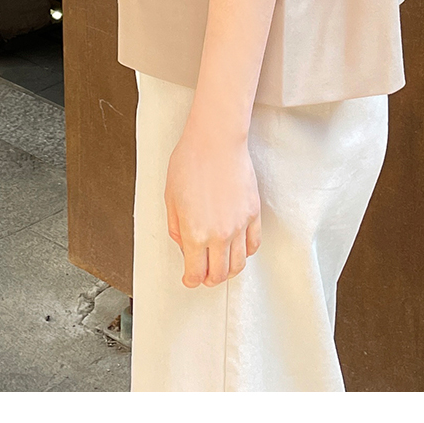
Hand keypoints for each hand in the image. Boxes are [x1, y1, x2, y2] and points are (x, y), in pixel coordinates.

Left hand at [165, 107, 261, 288]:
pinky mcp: (253, 214)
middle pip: (218, 274)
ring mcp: (239, 225)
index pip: (196, 273)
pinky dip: (245, 253)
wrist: (215, 142)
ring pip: (238, 264)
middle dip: (208, 279)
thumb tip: (185, 246)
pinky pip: (253, 244)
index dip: (190, 280)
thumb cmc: (190, 163)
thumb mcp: (171, 199)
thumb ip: (176, 229)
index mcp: (195, 233)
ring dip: (228, 271)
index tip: (189, 279)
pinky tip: (237, 250)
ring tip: (220, 266)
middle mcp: (219, 234)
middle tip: (203, 275)